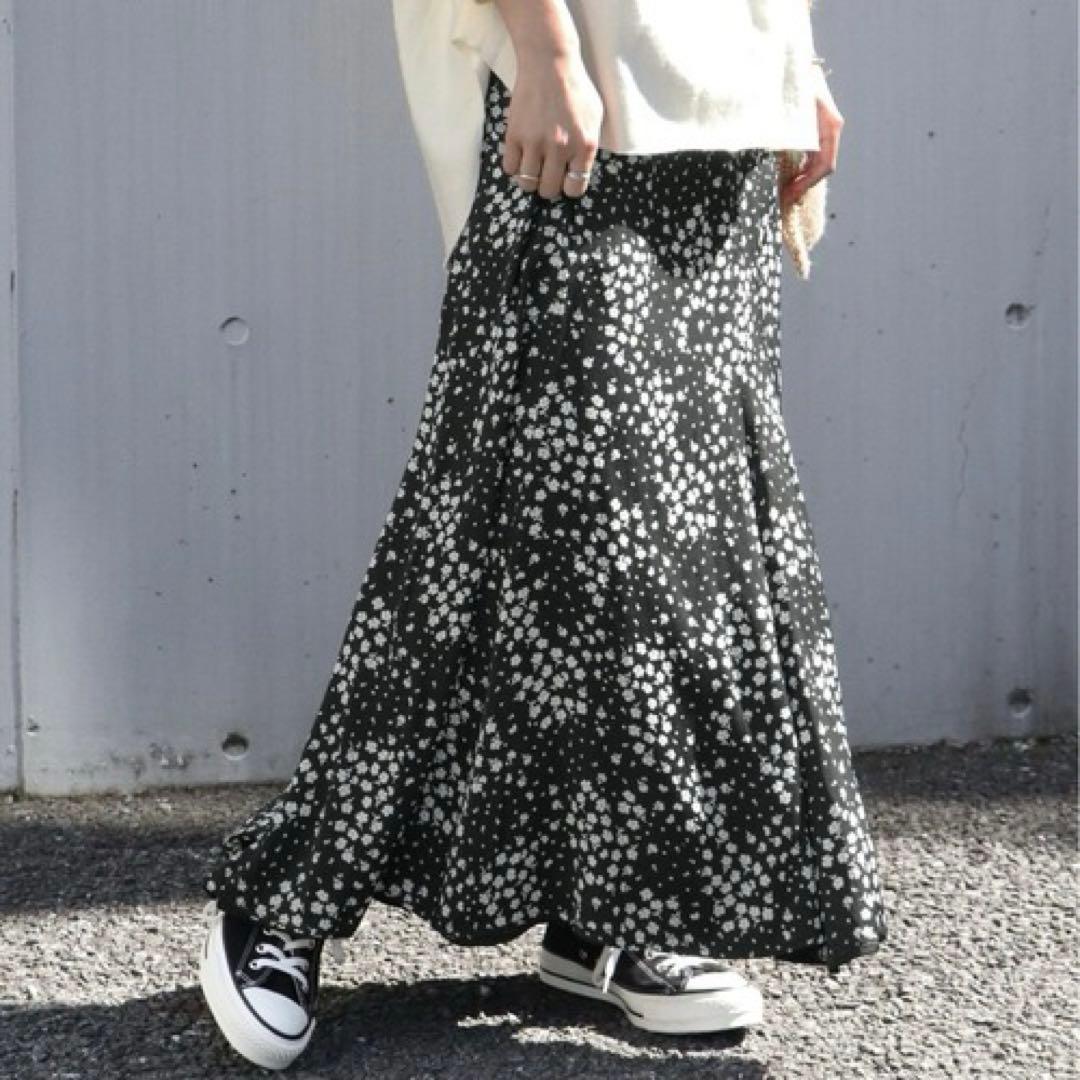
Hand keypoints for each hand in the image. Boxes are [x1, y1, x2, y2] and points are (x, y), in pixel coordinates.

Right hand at [500, 53, 603, 200]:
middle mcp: (560, 148)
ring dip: (529, 179)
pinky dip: (514, 166)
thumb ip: (589, 147)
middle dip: (548, 185)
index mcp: (584, 146)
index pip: (575, 189)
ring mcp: (535, 142)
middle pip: (549, 190)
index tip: (565, 178)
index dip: (569, 186)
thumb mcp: (595, 118)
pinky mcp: (514, 134)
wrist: (549, 62)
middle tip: (547, 173)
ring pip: (527, 183)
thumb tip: (578, 172)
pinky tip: (520, 155)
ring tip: (532, 166)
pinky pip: (509, 167)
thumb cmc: (575, 88)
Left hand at [780, 66, 843, 211]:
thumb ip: (783, 138)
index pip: (824, 164)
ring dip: (803, 180)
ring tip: (785, 193)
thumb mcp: (785, 113)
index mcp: (829, 125)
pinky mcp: (818, 130)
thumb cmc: (789, 86)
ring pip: (819, 164)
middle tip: (784, 200)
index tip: (788, 196)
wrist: (792, 61)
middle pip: (823, 168)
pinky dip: (802, 170)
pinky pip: (814, 156)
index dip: (806, 184)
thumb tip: (774, 163)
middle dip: (804, 186)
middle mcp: (832, 128)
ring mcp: (827, 129)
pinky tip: (788, 178)